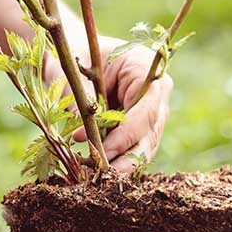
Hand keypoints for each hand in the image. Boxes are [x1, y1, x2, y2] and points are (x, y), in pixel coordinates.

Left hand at [50, 36, 172, 173]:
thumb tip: (84, 135)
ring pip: (145, 146)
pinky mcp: (142, 127)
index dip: (126, 135)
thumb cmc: (76, 56)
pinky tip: (96, 170)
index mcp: (146, 68)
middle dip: (127, 158)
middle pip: (150, 133)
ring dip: (121, 163)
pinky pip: (134, 149)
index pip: (145, 110)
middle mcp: (156, 92)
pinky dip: (116, 161)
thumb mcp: (74, 73)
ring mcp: (153, 111)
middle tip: (103, 176)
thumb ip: (82, 99)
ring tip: (95, 175)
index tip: (102, 153)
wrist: (77, 55)